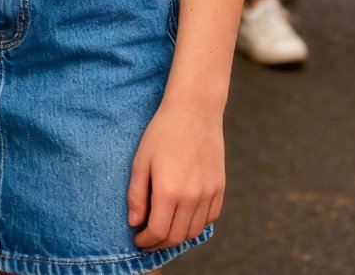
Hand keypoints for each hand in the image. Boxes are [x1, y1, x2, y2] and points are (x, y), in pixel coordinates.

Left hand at [127, 102, 224, 251]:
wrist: (194, 110)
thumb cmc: (163, 132)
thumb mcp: (141, 160)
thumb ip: (136, 194)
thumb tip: (134, 223)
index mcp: (169, 191)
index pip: (157, 232)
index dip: (145, 241)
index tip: (137, 239)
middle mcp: (192, 197)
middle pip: (176, 237)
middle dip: (159, 244)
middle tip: (148, 240)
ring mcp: (209, 193)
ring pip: (194, 231)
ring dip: (178, 237)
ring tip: (164, 230)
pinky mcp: (220, 187)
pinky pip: (210, 218)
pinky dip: (196, 224)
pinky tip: (184, 218)